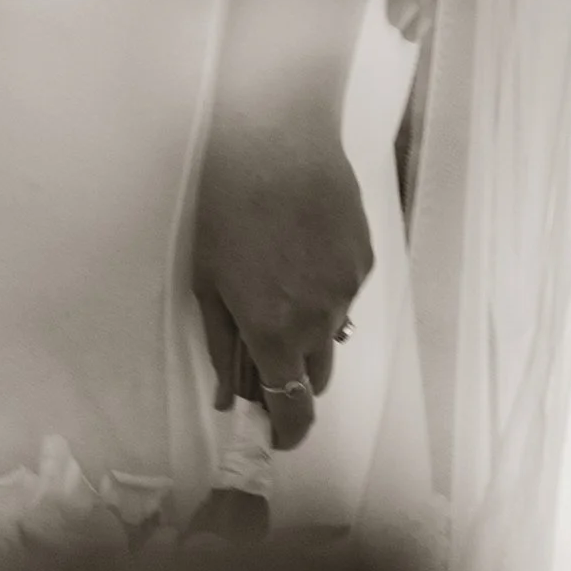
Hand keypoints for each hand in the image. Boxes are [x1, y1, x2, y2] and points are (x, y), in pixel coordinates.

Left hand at [189, 103, 370, 452]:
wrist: (276, 136)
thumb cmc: (227, 203)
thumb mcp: (206, 277)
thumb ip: (222, 342)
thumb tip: (227, 396)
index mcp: (275, 331)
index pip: (294, 409)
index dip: (286, 433)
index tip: (275, 435)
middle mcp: (319, 320)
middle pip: (316, 377)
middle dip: (293, 375)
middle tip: (263, 344)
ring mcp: (347, 289)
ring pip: (332, 333)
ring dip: (309, 327)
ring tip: (280, 277)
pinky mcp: (364, 258)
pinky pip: (345, 293)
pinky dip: (325, 288)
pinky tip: (302, 247)